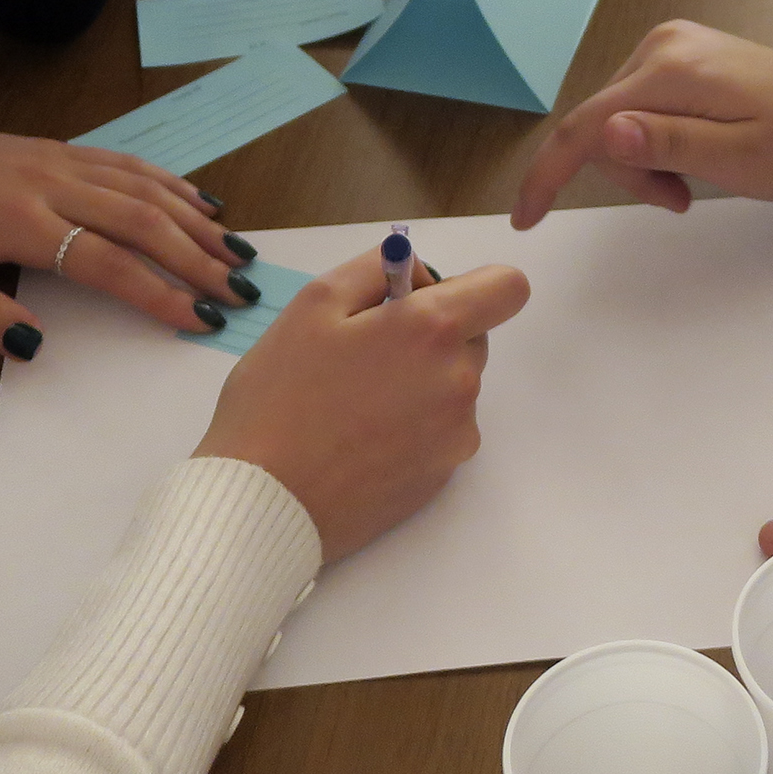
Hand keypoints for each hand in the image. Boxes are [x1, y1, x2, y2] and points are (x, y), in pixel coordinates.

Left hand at [0, 110, 245, 353]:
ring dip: (196, 220)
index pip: (108, 263)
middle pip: (142, 221)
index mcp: (19, 222)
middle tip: (242, 292)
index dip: (159, 293)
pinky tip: (199, 202)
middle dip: (198, 258)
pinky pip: (126, 163)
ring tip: (239, 252)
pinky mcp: (55, 147)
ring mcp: (57, 159)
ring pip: (143, 187)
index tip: (200, 321)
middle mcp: (51, 183)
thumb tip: (35, 347)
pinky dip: (170, 183)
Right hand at [199, 255, 529, 557]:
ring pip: (454, 386)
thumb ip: (376, 270)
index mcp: (433, 330)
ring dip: (419, 382)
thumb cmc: (278, 397)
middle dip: (431, 334)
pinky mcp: (443, 477)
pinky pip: (441, 431)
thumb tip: (416, 273)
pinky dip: (413, 427)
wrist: (264, 503)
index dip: (469, 285)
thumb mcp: (313, 304)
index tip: (419, 301)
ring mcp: (456, 435)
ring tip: (352, 403)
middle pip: (474, 337)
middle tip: (363, 353)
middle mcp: (460, 381)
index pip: (507, 288)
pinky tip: (359, 440)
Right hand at [512, 20, 772, 226]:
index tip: (525, 218)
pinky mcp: (683, 52)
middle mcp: (661, 46)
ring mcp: (672, 45)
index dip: (548, 173)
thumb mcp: (739, 160)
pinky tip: (692, 155)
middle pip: (602, 123)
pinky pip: (641, 105)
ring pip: (619, 118)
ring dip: (644, 161)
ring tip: (692, 185)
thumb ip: (669, 145)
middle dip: (627, 173)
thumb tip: (606, 134)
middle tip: (680, 201)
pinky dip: (655, 141)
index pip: (585, 124)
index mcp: (670, 71)